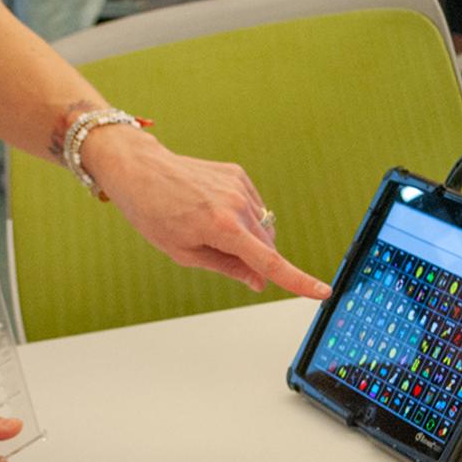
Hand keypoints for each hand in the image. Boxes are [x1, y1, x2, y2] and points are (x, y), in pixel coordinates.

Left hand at [83, 126, 332, 299]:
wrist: (140, 170)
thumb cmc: (153, 212)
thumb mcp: (184, 252)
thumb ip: (228, 268)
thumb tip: (259, 281)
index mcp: (223, 227)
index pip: (269, 261)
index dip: (298, 281)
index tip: (322, 292)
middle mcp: (237, 204)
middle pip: (266, 246)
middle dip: (254, 259)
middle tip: (218, 255)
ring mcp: (240, 186)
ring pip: (261, 227)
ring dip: (246, 237)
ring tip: (206, 227)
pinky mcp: (238, 174)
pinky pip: (252, 206)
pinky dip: (241, 217)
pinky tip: (212, 211)